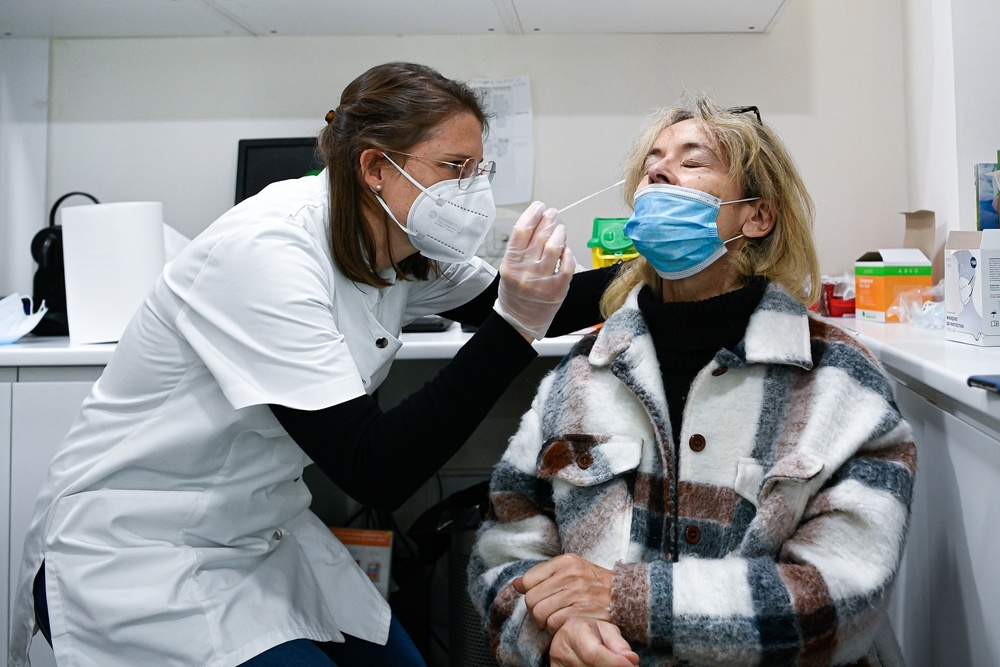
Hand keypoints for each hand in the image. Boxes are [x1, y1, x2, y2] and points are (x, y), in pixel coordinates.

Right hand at [494, 201, 575, 340]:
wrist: (518, 321)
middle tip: (552, 213)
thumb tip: (536, 223)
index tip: (539, 207)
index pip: (521, 231)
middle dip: (548, 220)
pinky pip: (567, 264)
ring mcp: (542, 281)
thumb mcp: (507, 269)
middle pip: (540, 235)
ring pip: (555, 246)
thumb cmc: (514, 294)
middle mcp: (525, 271)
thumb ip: (519, 249)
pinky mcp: (558, 289)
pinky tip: (565, 249)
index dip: (532, 214)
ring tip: (560, 229)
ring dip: (559, 233)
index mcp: (510, 264)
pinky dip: (568, 252)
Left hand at [513, 553, 611, 633]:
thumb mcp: (571, 569)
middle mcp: (570, 575)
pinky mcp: (581, 612)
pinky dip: (556, 628)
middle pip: (532, 599)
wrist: (624, 595)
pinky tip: (564, 623)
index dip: (530, 592)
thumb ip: (543, 575)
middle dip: (535, 610)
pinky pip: (554, 624)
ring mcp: (576, 594)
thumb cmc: (594, 583)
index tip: (540, 597)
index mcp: (565, 561)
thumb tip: (516, 584)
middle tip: (545, 612)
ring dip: (544, 621)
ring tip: (554, 618)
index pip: (529, 579)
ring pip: (540, 613)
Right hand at [549, 617, 639, 666]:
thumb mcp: (606, 630)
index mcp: (573, 632)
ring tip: (617, 665)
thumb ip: (618, 644)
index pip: (593, 654)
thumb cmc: (590, 631)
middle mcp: (561, 650)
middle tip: (630, 666)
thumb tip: (632, 659)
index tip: (632, 665)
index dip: (614, 663)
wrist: (567, 636)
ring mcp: (557, 665)